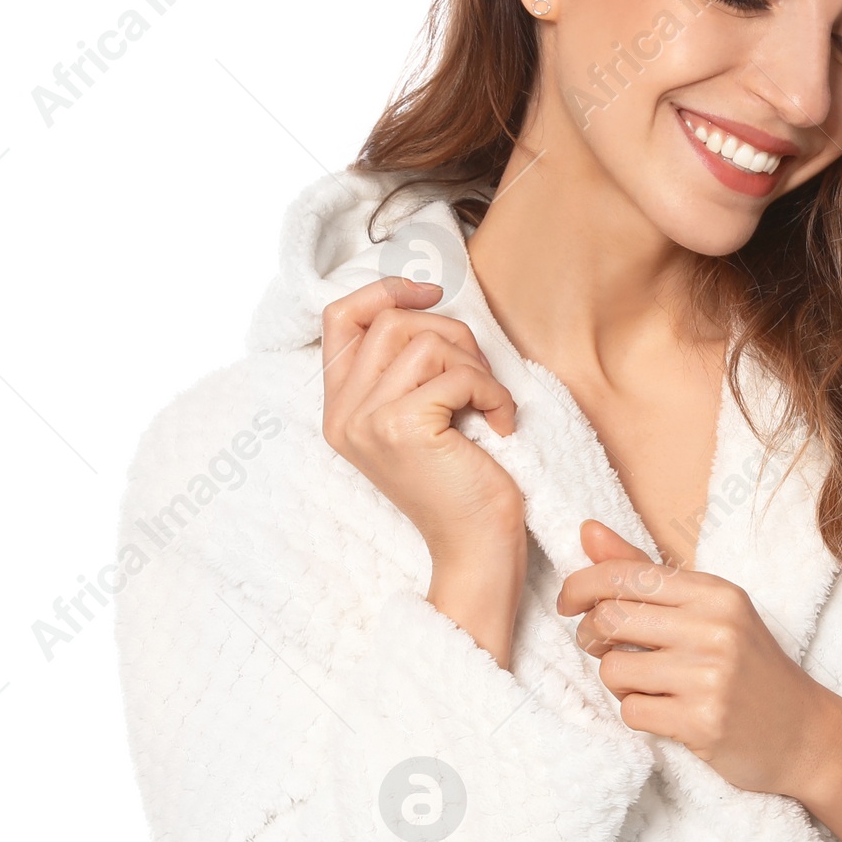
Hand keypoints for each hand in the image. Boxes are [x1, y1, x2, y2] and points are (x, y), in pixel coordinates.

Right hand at [322, 278, 526, 662]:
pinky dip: (492, 392)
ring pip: (425, 342)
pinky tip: (501, 424)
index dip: (386, 291)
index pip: (340, 317)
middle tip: (479, 376)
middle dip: (450, 335)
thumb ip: (406, 369)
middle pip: (391, 322)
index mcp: (339, 408)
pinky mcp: (402, 427)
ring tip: (487, 402)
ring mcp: (367, 421)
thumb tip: (428, 299)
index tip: (432, 294)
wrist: (475, 550)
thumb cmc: (461, 483)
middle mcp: (343, 414)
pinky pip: (457, 373)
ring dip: (474, 364)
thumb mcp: (422, 417)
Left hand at [557, 520, 828, 795]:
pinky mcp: (703, 722)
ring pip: (613, 669)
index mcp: (715, 593)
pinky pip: (631, 711)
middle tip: (601, 647)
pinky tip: (667, 712)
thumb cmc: (748, 667)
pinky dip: (638, 713)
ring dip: (617, 681)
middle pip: (609, 618)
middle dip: (591, 636)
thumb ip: (644, 570)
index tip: (569, 604)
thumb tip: (587, 530)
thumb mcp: (709, 610)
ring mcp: (711, 676)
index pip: (625, 573)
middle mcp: (715, 628)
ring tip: (646, 684)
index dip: (581, 585)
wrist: (804, 733)